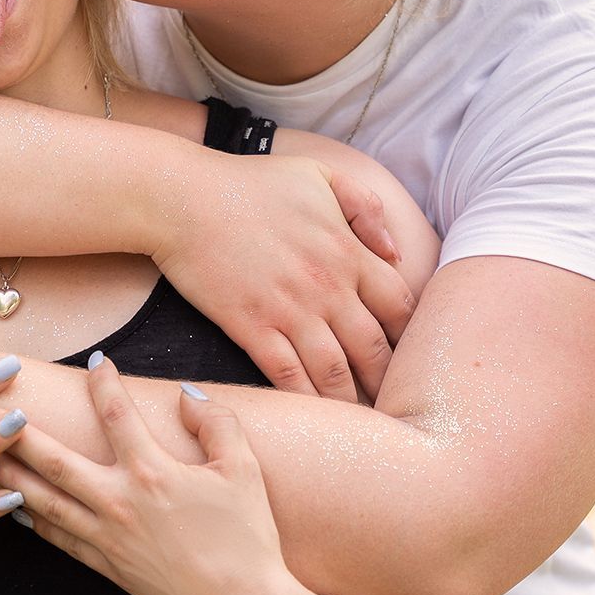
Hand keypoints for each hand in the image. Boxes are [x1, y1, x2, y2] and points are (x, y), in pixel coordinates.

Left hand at [0, 354, 307, 594]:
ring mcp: (109, 538)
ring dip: (10, 476)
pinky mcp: (108, 566)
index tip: (95, 360)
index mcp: (153, 472)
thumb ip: (215, 423)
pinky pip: (61, 538)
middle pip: (55, 460)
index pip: (117, 414)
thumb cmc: (248, 537)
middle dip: (17, 432)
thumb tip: (188, 395)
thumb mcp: (244, 469)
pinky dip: (35, 520)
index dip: (104, 381)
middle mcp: (121, 502)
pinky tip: (17, 506)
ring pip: (46, 501)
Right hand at [155, 152, 414, 401]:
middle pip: (374, 349)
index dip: (411, 336)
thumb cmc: (251, 183)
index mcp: (348, 251)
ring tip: (358, 419)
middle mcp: (327, 287)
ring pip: (335, 372)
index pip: (400, 306)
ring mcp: (289, 310)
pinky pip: (288, 377)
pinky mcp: (252, 328)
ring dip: (350, 400)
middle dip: (387, 380)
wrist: (184, 198)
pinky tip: (312, 415)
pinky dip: (305, 400)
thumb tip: (395, 252)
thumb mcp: (320, 176)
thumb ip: (365, 207)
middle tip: (393, 402)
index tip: (411, 354)